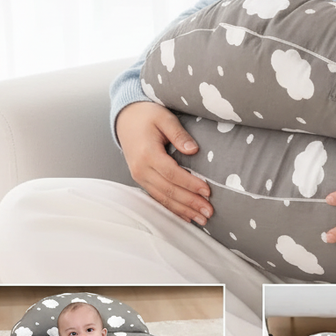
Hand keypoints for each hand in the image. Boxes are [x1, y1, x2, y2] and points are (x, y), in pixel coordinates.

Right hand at [115, 101, 212, 223]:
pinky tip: (185, 216)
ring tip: (201, 219)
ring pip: (162, 198)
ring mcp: (139, 176)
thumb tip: (193, 150)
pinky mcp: (142, 180)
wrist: (126, 118)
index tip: (208, 190)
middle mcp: (141, 169)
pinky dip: (172, 208)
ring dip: (183, 210)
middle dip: (190, 203)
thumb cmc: (148, 115)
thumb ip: (179, 134)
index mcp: (147, 154)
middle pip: (168, 190)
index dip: (190, 184)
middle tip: (209, 212)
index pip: (172, 173)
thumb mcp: (165, 118)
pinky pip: (157, 197)